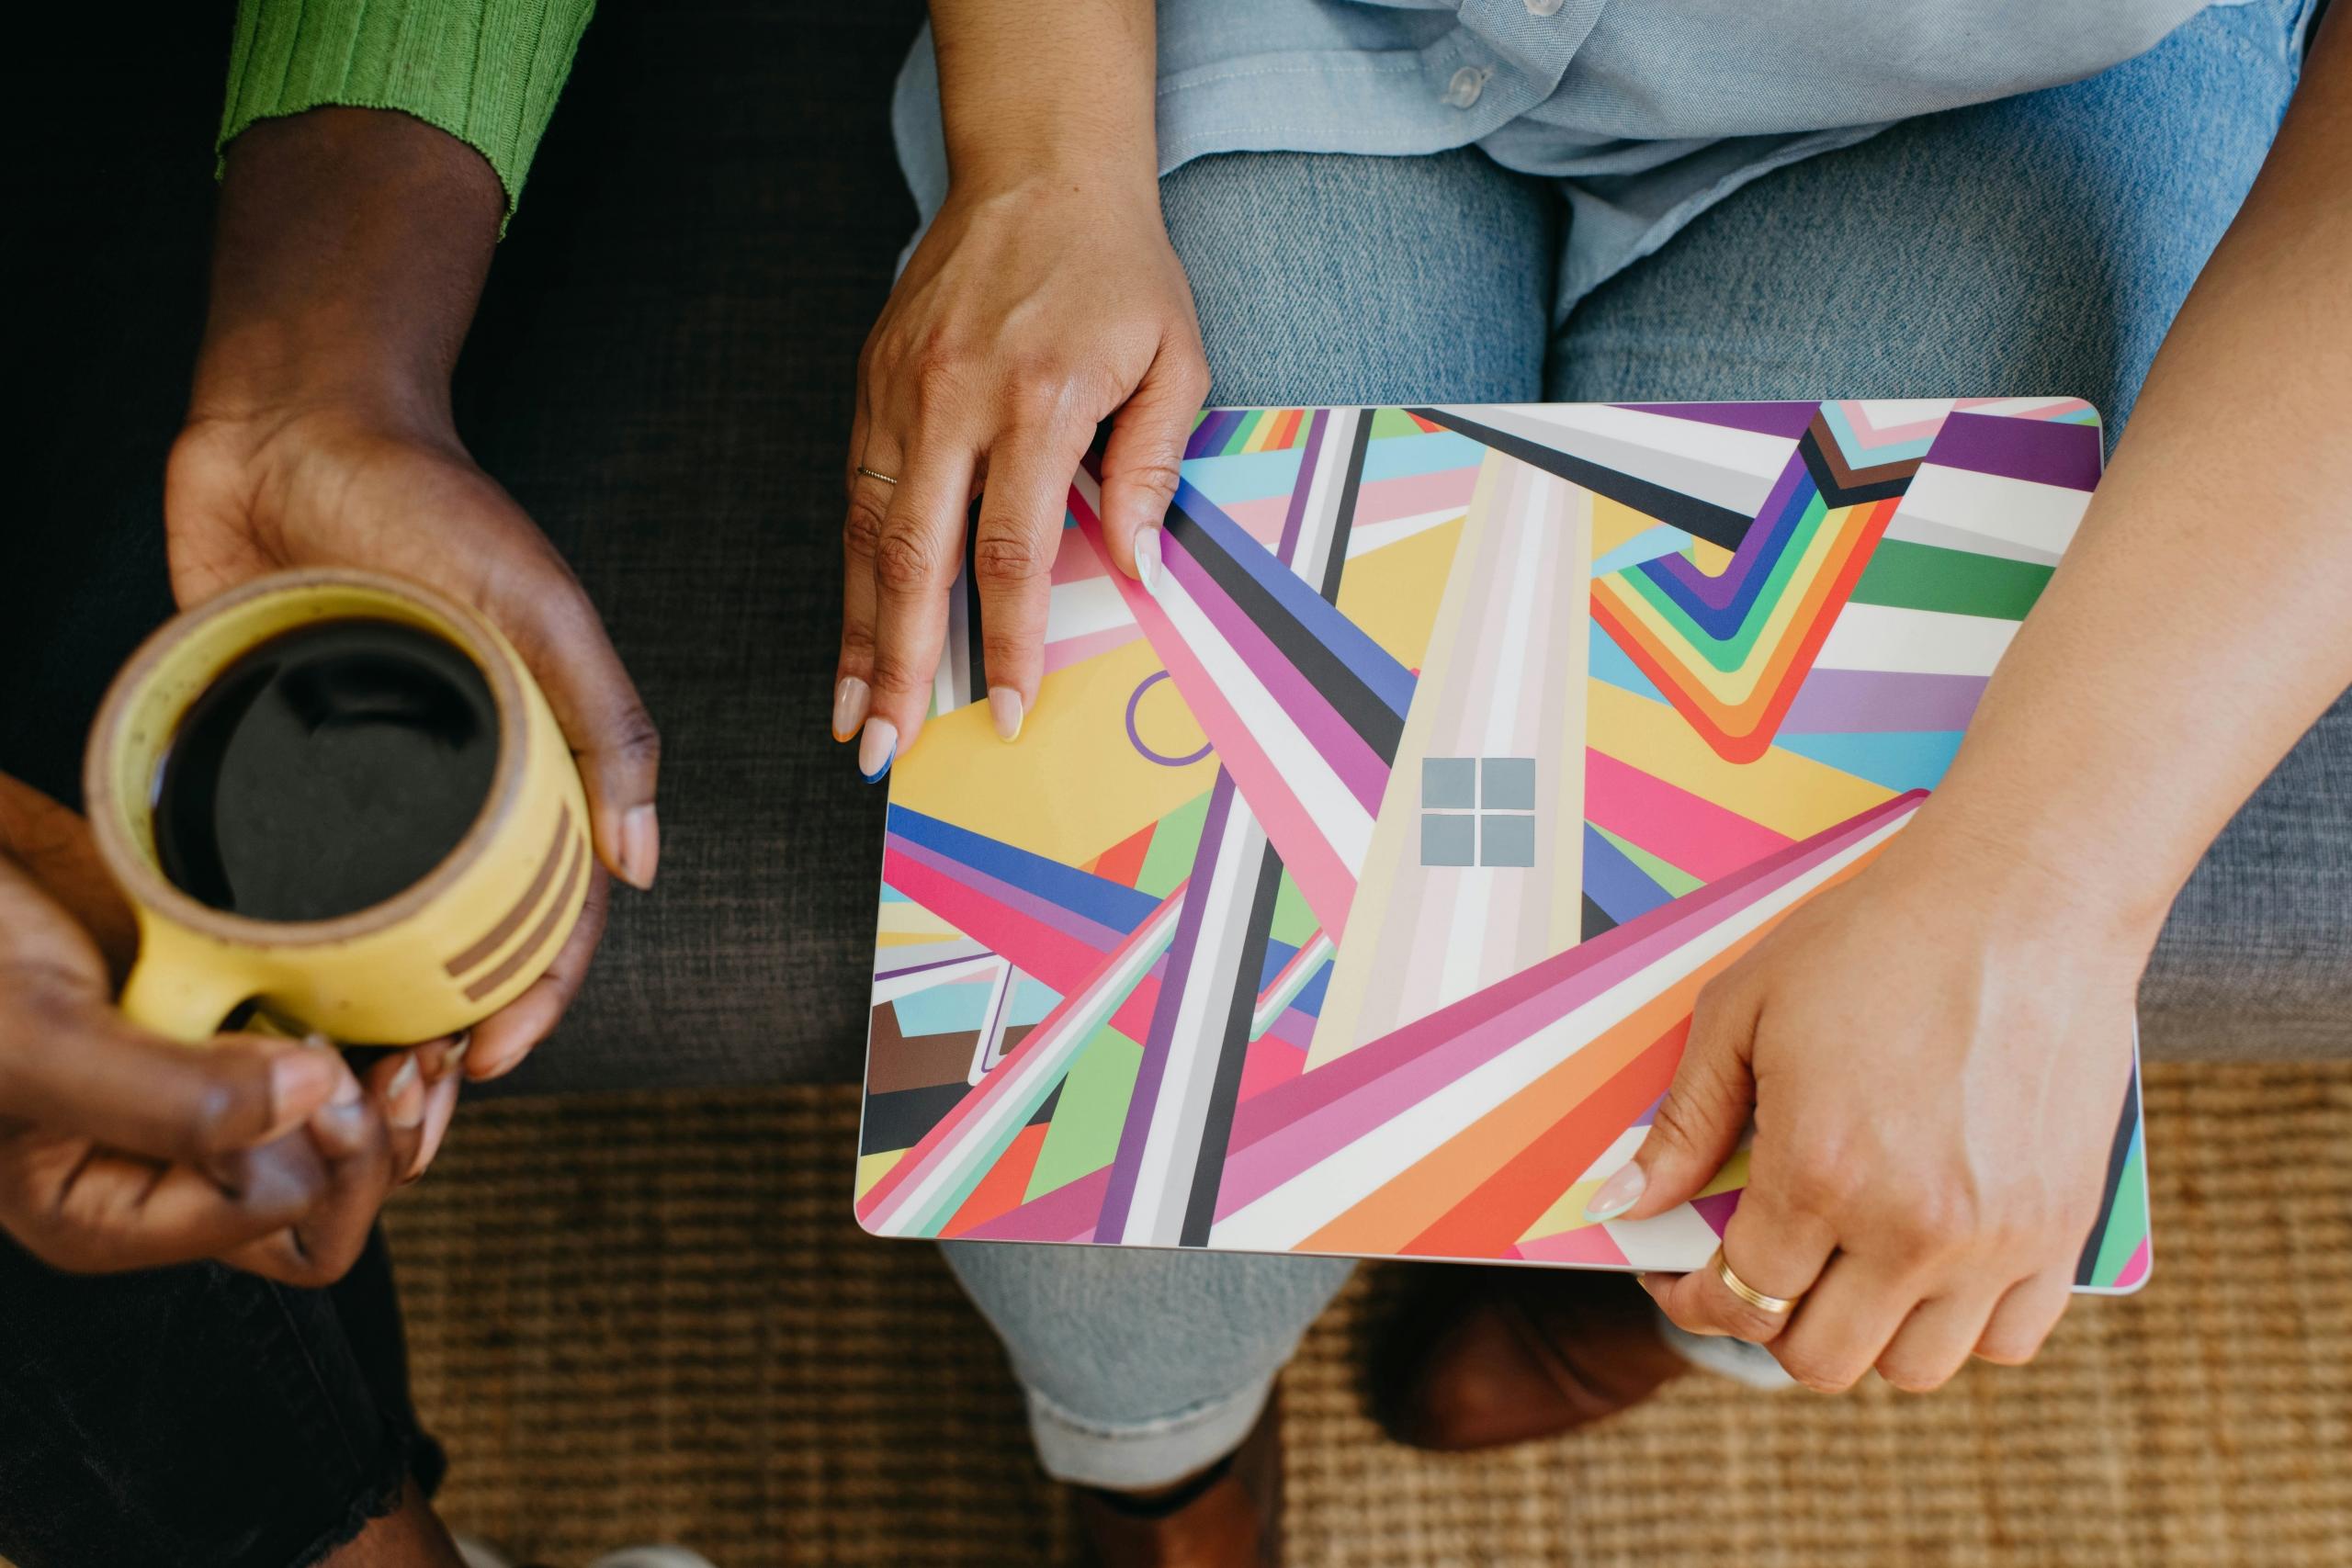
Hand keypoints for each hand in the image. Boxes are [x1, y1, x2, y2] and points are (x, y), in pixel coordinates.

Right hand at [0, 775, 439, 1282]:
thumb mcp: (29, 1043)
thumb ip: (160, 1097)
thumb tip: (311, 1097)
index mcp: (119, 1209)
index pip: (287, 1223)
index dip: (329, 1150)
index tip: (321, 1066)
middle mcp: (178, 1166)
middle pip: (339, 1196)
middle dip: (389, 1136)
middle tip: (399, 1062)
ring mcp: (220, 1094)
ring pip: (359, 1132)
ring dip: (407, 1090)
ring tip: (416, 1035)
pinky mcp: (245, 1021)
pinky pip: (351, 1051)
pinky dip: (392, 1030)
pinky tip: (404, 997)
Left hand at [166, 108, 653, 1080]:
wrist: (290, 423)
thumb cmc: (432, 499)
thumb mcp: (539, 605)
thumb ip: (604, 722)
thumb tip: (645, 863)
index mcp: (530, 763)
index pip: (551, 908)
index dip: (534, 996)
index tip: (489, 1058)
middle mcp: (449, 789)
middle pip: (463, 939)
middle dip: (447, 1028)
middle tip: (404, 1095)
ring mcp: (358, 784)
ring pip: (373, 924)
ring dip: (364, 1006)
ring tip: (331, 1069)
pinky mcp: (269, 765)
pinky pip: (275, 871)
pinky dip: (274, 939)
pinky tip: (252, 993)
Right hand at [835, 162, 1208, 772]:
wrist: (1038, 165)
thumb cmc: (1117, 267)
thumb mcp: (1174, 358)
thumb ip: (1148, 466)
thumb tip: (1136, 568)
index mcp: (1033, 398)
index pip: (1010, 550)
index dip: (1008, 643)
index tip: (1008, 712)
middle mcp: (950, 399)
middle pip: (915, 559)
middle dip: (899, 666)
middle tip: (884, 747)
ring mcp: (899, 390)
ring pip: (869, 535)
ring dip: (859, 633)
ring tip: (852, 715)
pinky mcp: (871, 381)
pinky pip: (857, 494)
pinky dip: (855, 571)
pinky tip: (857, 628)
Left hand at [1601, 822, 2145, 1391]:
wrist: (2026, 898)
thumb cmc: (1876, 941)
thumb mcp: (1744, 1012)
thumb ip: (1686, 1122)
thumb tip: (1627, 1204)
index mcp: (1820, 1173)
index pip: (1741, 1297)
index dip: (1693, 1297)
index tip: (1682, 1278)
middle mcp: (1911, 1228)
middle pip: (1821, 1358)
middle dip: (1769, 1324)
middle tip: (1759, 1272)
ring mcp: (1996, 1239)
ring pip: (1913, 1368)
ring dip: (1864, 1334)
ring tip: (1843, 1270)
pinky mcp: (2062, 1229)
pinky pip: (2008, 1341)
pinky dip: (1961, 1326)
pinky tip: (1928, 1269)